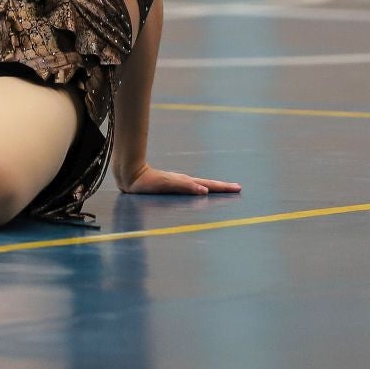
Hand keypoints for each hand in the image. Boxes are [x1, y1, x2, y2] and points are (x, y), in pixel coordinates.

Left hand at [116, 164, 240, 196]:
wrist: (131, 175)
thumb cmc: (148, 181)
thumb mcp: (168, 185)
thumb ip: (186, 186)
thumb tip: (205, 190)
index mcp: (186, 181)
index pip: (210, 185)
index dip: (223, 187)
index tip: (238, 188)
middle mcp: (185, 181)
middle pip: (208, 183)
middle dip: (223, 187)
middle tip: (237, 188)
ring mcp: (179, 183)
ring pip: (201, 185)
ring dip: (214, 187)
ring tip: (224, 190)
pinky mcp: (172, 186)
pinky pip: (192, 188)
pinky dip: (202, 189)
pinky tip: (200, 192)